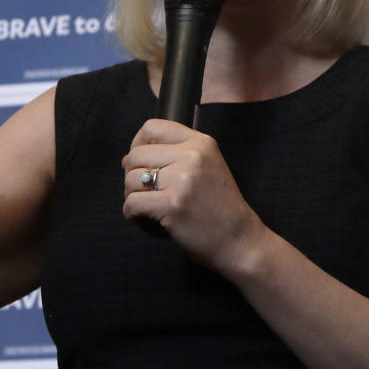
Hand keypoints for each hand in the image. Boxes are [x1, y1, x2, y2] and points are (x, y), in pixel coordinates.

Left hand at [122, 119, 265, 274]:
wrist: (240, 240)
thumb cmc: (220, 208)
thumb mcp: (208, 167)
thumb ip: (176, 155)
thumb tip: (127, 158)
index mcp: (201, 143)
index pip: (153, 128)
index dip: (138, 144)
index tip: (142, 162)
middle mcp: (192, 156)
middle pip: (136, 155)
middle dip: (132, 176)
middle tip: (145, 192)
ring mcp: (183, 180)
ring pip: (130, 179)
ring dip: (132, 196)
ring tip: (148, 207)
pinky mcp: (173, 205)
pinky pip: (132, 203)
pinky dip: (132, 214)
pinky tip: (146, 219)